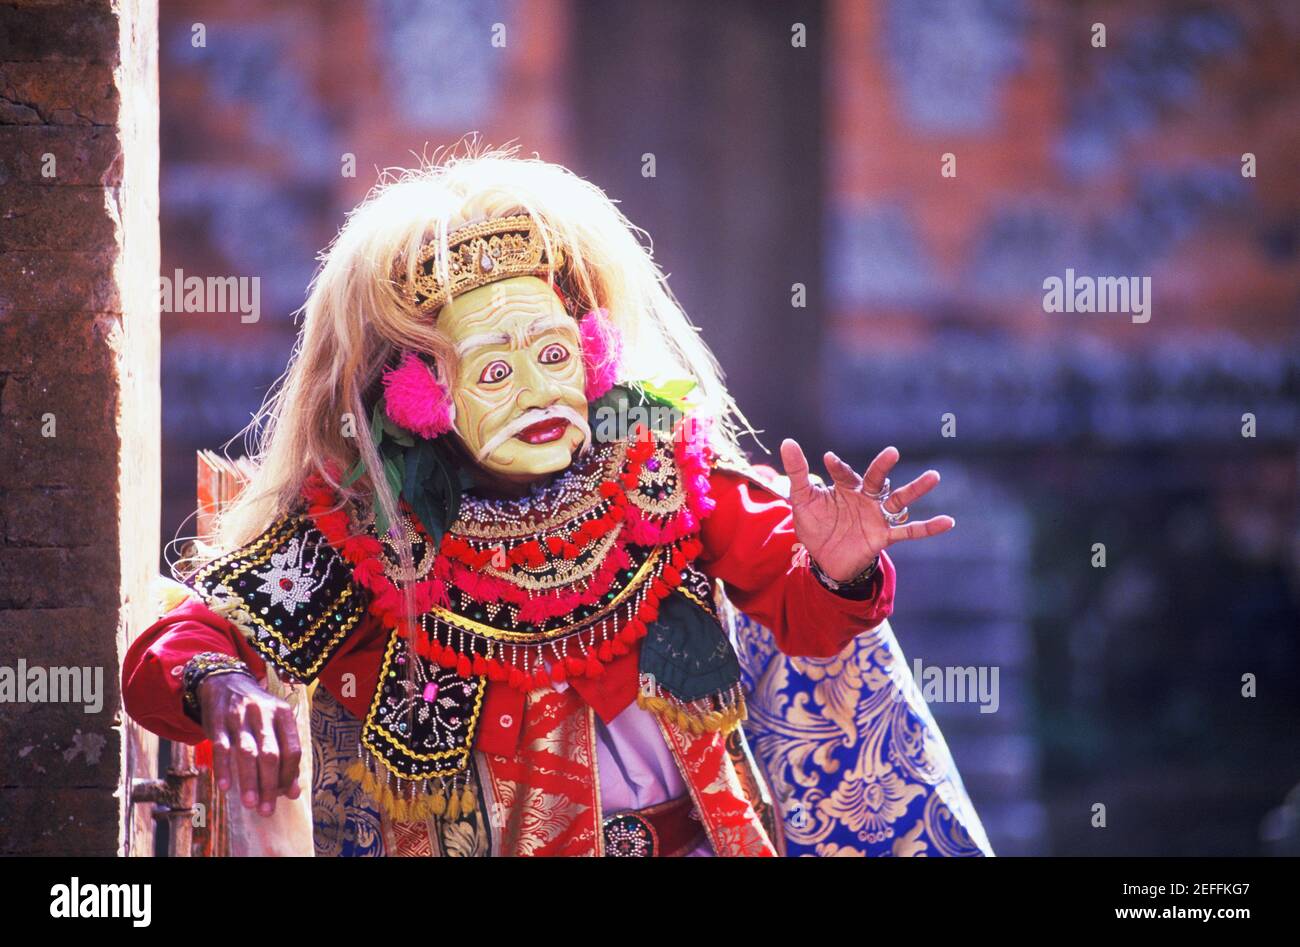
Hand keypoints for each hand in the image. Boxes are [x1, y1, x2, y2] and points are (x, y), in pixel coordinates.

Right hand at [198, 673, 301, 816]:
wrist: (225, 681)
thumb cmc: (256, 711)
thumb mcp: (274, 724)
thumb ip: (285, 755)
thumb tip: (293, 792)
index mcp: (283, 715)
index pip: (292, 750)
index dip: (290, 775)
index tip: (284, 796)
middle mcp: (263, 714)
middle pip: (271, 754)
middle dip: (269, 785)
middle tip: (266, 809)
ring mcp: (239, 716)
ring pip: (247, 753)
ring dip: (249, 781)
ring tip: (250, 804)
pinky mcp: (217, 721)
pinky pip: (221, 748)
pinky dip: (224, 768)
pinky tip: (226, 787)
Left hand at [780, 440, 953, 582]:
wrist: (823, 559)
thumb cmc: (816, 525)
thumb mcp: (802, 499)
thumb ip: (798, 472)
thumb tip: (788, 442)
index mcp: (846, 487)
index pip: (844, 473)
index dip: (838, 467)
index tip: (829, 460)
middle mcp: (865, 498)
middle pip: (878, 479)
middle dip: (883, 466)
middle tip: (892, 452)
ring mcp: (877, 517)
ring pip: (899, 500)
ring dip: (916, 490)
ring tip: (934, 476)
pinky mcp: (884, 537)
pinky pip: (909, 531)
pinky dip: (928, 528)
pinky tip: (948, 521)